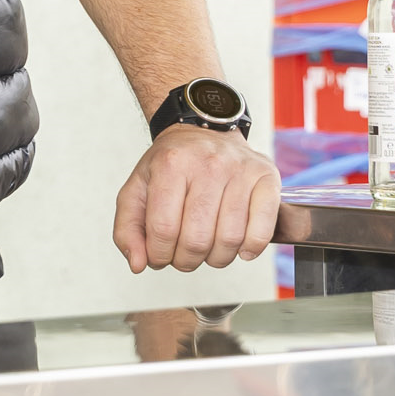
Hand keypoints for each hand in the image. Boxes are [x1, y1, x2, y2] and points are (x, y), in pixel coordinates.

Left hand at [112, 124, 281, 273]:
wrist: (203, 132)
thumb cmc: (171, 165)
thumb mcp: (137, 189)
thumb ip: (127, 228)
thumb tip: (138, 264)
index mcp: (170, 165)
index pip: (163, 229)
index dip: (158, 254)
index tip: (158, 257)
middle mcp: (208, 165)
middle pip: (197, 238)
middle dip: (185, 260)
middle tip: (183, 257)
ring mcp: (240, 171)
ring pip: (229, 239)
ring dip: (216, 259)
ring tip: (207, 252)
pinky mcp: (267, 179)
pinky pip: (263, 229)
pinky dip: (251, 249)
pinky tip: (239, 250)